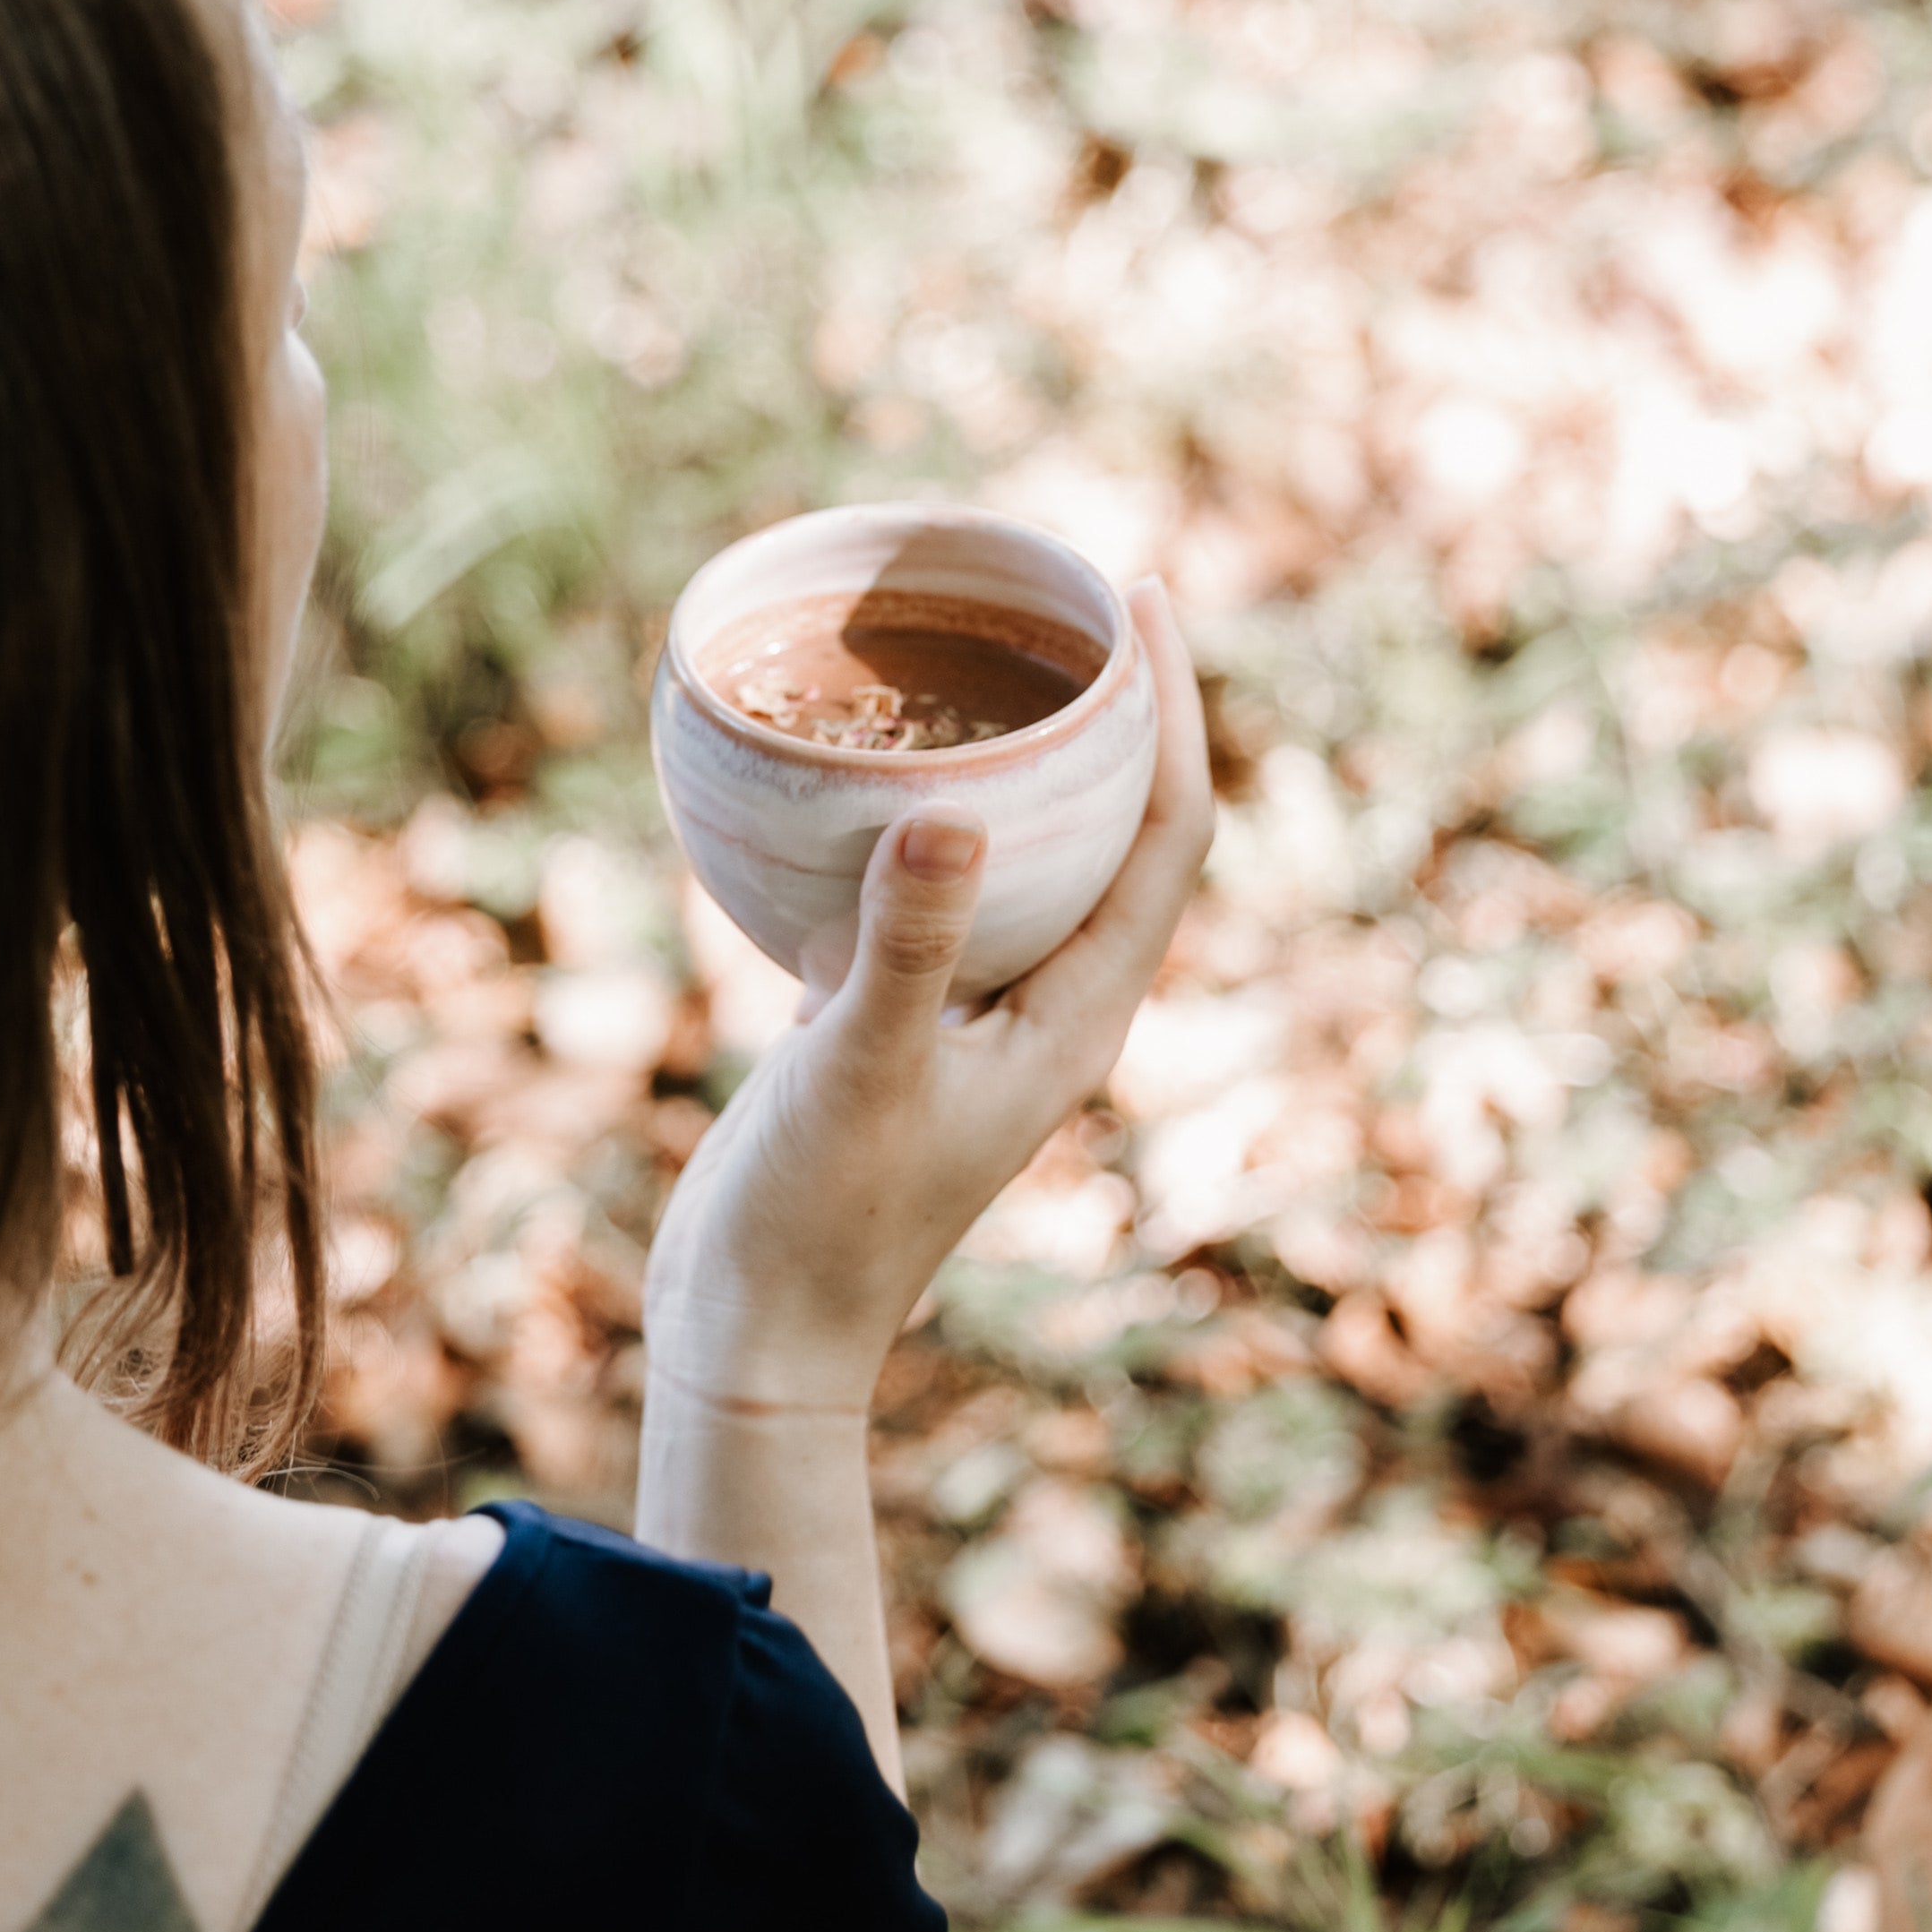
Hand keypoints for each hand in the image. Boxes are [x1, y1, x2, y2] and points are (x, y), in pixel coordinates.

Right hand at [647, 586, 1211, 1410]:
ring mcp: (969, 1016)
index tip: (1144, 602)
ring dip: (1018, 762)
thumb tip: (951, 815)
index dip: (1176, 715)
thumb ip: (906, 947)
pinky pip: (930, 892)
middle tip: (1072, 598)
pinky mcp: (890, 1023)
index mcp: (1077, 1016)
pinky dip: (916, 819)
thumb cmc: (819, 1223)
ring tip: (982, 654)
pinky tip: (857, 765)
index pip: (1167, 837)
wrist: (755, 1333)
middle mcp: (1044, 1008)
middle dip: (1112, 715)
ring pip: (1022, 858)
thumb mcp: (859, 1072)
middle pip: (1115, 831)